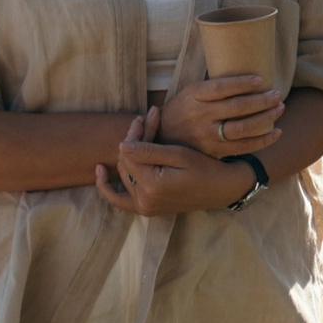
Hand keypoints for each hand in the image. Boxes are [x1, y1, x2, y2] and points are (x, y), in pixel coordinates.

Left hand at [96, 108, 262, 217]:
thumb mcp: (179, 155)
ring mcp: (143, 207)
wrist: (222, 189)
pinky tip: (100, 171)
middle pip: (126, 162)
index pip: (130, 153)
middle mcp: (144, 200)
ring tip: (142, 130)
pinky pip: (118, 200)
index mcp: (152, 186)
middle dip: (135, 139)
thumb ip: (149, 151)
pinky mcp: (146, 209)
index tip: (150, 113)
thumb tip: (121, 145)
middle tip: (148, 118)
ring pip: (125, 173)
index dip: (136, 132)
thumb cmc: (205, 168)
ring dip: (130, 153)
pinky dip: (107, 188)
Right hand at [154, 66, 286, 159]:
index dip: (242, 83)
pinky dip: (263, 140)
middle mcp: (201, 116)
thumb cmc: (183, 110)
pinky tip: (276, 132)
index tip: (261, 79)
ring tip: (279, 108)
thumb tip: (247, 76)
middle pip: (236, 108)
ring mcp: (208, 136)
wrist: (164, 139)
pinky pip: (243, 147)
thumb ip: (213, 87)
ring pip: (242, 128)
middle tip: (278, 94)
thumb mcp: (190, 92)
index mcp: (194, 96)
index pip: (220, 88)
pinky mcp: (215, 152)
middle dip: (262, 100)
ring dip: (265, 118)